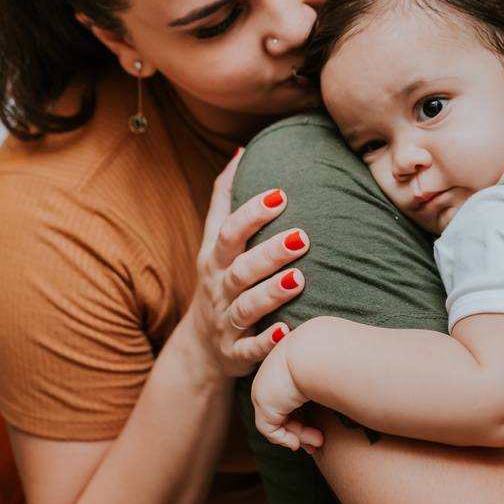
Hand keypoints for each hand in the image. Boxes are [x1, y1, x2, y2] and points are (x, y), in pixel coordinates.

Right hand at [190, 151, 310, 377]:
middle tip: (301, 236)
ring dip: (271, 294)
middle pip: (240, 269)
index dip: (251, 213)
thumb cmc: (218, 279)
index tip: (280, 194)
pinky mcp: (236, 353)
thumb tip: (242, 150)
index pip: (229, 232)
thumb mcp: (213, 240)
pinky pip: (249, 350)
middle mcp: (219, 288)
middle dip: (269, 253)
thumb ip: (225, 197)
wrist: (201, 345)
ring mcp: (226, 322)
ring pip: (246, 308)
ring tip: (298, 279)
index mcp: (215, 258)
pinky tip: (289, 333)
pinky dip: (266, 343)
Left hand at [252, 337, 323, 452]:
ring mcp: (265, 392)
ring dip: (300, 435)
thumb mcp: (324, 371)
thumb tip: (340, 395)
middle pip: (285, 411)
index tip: (319, 424)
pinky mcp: (264, 405)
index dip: (304, 413)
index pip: (291, 396)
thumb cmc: (327, 357)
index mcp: (285, 366)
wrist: (315, 353)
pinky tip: (299, 442)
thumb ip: (324, 384)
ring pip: (279, 422)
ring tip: (319, 442)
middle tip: (320, 441)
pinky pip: (271, 430)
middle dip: (303, 429)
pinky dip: (286, 439)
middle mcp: (272, 378)